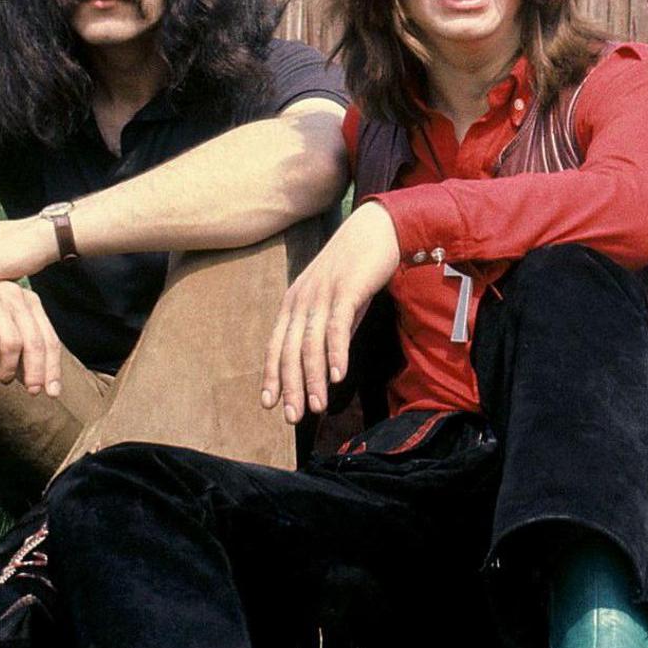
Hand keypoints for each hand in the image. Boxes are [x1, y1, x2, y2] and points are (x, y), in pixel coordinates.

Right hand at [0, 280, 62, 396]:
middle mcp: (17, 298)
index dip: (53, 367)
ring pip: (12, 342)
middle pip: (35, 342)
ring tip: (2, 380)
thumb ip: (18, 351)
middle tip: (32, 391)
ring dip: (8, 368)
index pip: (50, 339)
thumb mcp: (1, 329)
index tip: (53, 392)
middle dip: (36, 371)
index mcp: (30, 303)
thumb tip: (31, 381)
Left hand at [263, 202, 400, 421]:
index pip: (276, 345)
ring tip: (317, 406)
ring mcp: (322, 295)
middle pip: (291, 350)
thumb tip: (324, 362)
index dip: (272, 375)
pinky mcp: (346, 290)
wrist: (378, 230)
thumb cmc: (357, 268)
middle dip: (290, 386)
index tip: (269, 404)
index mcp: (293, 302)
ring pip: (311, 344)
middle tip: (293, 417)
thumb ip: (326, 327)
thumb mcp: (335, 300)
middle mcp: (302, 299)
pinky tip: (338, 376)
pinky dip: (335, 353)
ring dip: (313, 379)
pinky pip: (337, 327)